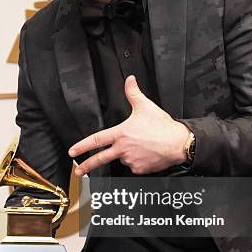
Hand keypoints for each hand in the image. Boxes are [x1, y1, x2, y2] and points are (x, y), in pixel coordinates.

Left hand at [69, 75, 190, 175]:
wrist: (178, 143)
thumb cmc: (162, 126)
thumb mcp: (145, 106)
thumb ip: (133, 93)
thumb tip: (129, 80)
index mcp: (121, 134)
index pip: (96, 140)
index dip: (82, 146)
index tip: (73, 151)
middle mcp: (123, 149)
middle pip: (100, 159)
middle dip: (87, 166)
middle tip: (78, 171)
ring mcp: (131, 161)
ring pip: (123, 159)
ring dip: (127, 154)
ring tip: (142, 145)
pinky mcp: (140, 169)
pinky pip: (134, 166)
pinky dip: (138, 161)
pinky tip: (146, 154)